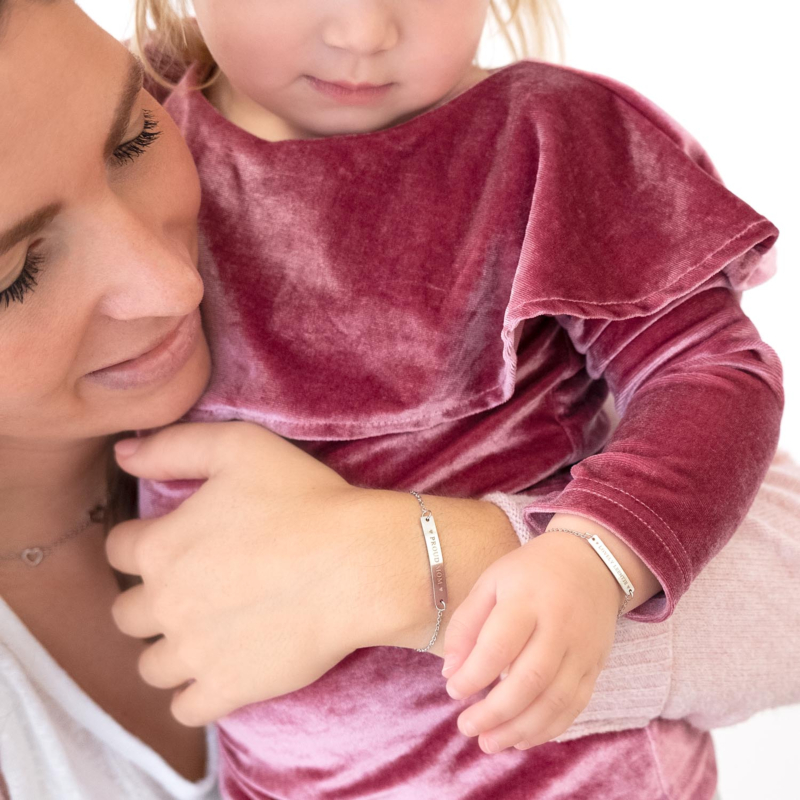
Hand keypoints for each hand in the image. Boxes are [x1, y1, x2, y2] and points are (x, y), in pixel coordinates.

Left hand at [106, 422, 380, 726]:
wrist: (361, 564)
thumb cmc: (305, 500)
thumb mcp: (241, 446)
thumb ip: (175, 446)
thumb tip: (124, 454)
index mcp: (161, 547)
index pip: (119, 550)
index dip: (145, 542)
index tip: (178, 541)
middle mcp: (165, 604)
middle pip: (126, 614)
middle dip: (152, 600)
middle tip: (196, 588)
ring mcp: (194, 654)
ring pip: (150, 666)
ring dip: (170, 650)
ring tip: (208, 632)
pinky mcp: (227, 689)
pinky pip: (185, 708)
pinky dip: (196, 693)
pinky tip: (222, 669)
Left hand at [440, 529, 622, 752]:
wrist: (590, 561)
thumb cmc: (530, 573)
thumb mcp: (491, 582)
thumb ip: (467, 624)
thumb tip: (450, 673)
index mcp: (528, 599)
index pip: (499, 646)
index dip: (474, 675)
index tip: (453, 690)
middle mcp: (560, 625)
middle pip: (530, 679)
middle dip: (495, 712)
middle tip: (466, 727)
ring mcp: (582, 648)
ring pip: (554, 700)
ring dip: (520, 729)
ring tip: (489, 743)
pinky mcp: (596, 665)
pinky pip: (574, 706)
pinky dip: (548, 728)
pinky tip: (522, 739)